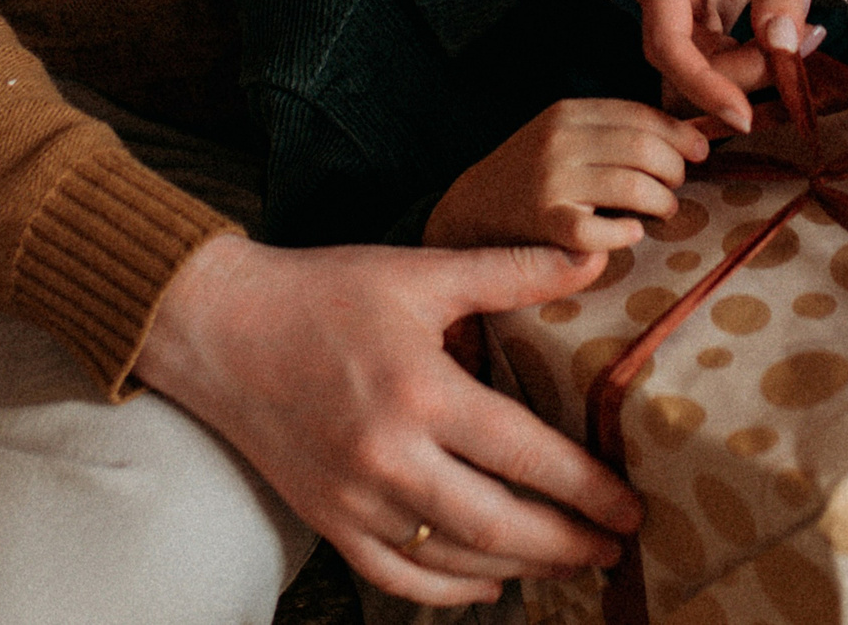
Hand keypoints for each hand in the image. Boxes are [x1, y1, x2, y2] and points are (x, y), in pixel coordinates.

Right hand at [133, 235, 643, 603]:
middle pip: (497, 523)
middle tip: (615, 547)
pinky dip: (448, 589)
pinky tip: (489, 580)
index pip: (524, 455)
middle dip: (565, 542)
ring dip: (518, 566)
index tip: (630, 505)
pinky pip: (395, 575)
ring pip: (452, 557)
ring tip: (568, 560)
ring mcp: (352, 498)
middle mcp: (388, 456)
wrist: (218, 328)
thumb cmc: (323, 292)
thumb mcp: (420, 272)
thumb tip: (596, 258)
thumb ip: (512, 270)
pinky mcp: (324, 519)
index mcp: (420, 391)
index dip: (585, 487)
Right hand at [424, 99, 710, 250]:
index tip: (699, 151)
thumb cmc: (531, 177)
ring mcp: (550, 182)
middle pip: (645, 149)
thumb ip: (611, 133)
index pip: (641, 115)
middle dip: (675, 170)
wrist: (468, 215)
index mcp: (567, 113)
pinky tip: (630, 233)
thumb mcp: (563, 138)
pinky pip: (602, 231)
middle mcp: (558, 141)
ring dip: (662, 202)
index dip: (680, 134)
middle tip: (675, 187)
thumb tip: (687, 138)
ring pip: (634, 187)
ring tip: (662, 210)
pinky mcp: (545, 224)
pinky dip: (626, 234)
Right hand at [636, 0, 847, 128]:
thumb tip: (782, 48)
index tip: (743, 117)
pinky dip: (759, 51)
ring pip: (704, 60)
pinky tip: (798, 23)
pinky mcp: (697, 10)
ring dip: (758, 62)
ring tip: (812, 27)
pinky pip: (720, 51)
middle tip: (807, 47)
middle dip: (743, 72)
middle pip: (686, 57)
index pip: (667, 42)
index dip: (701, 86)